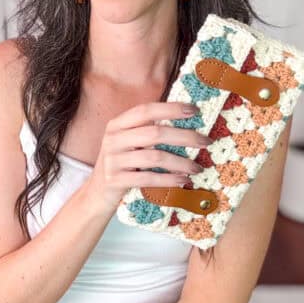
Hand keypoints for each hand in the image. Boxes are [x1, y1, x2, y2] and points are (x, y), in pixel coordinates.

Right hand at [85, 101, 211, 213]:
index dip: (171, 109)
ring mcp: (112, 160)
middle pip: (155, 133)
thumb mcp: (128, 143)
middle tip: (206, 141)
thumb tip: (186, 122)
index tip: (195, 111)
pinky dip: (169, 180)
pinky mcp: (115, 180)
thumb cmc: (122, 164)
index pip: (146, 111)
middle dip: (185, 136)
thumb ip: (147, 131)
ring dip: (181, 163)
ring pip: (154, 157)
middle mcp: (113, 139)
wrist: (97, 193)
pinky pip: (148, 178)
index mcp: (117, 124)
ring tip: (197, 167)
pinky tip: (183, 181)